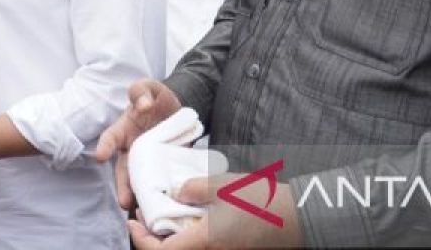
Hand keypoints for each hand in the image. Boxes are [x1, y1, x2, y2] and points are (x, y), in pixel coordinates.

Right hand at [95, 78, 181, 208]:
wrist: (178, 110)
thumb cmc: (156, 99)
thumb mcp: (149, 87)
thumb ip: (141, 90)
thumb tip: (143, 104)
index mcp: (124, 130)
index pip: (111, 138)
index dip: (105, 146)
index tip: (101, 157)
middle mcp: (132, 150)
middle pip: (123, 170)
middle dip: (123, 186)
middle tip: (124, 201)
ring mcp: (148, 162)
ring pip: (139, 182)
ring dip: (140, 196)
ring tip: (144, 211)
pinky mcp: (163, 169)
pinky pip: (160, 183)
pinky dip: (160, 194)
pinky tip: (165, 205)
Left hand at [127, 176, 301, 248]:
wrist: (298, 218)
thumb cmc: (261, 202)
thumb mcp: (222, 186)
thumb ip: (193, 189)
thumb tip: (175, 193)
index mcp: (204, 242)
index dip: (140, 239)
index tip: (132, 221)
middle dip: (154, 239)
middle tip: (146, 216)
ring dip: (172, 239)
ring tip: (167, 213)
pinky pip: (202, 247)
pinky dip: (190, 237)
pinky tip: (191, 217)